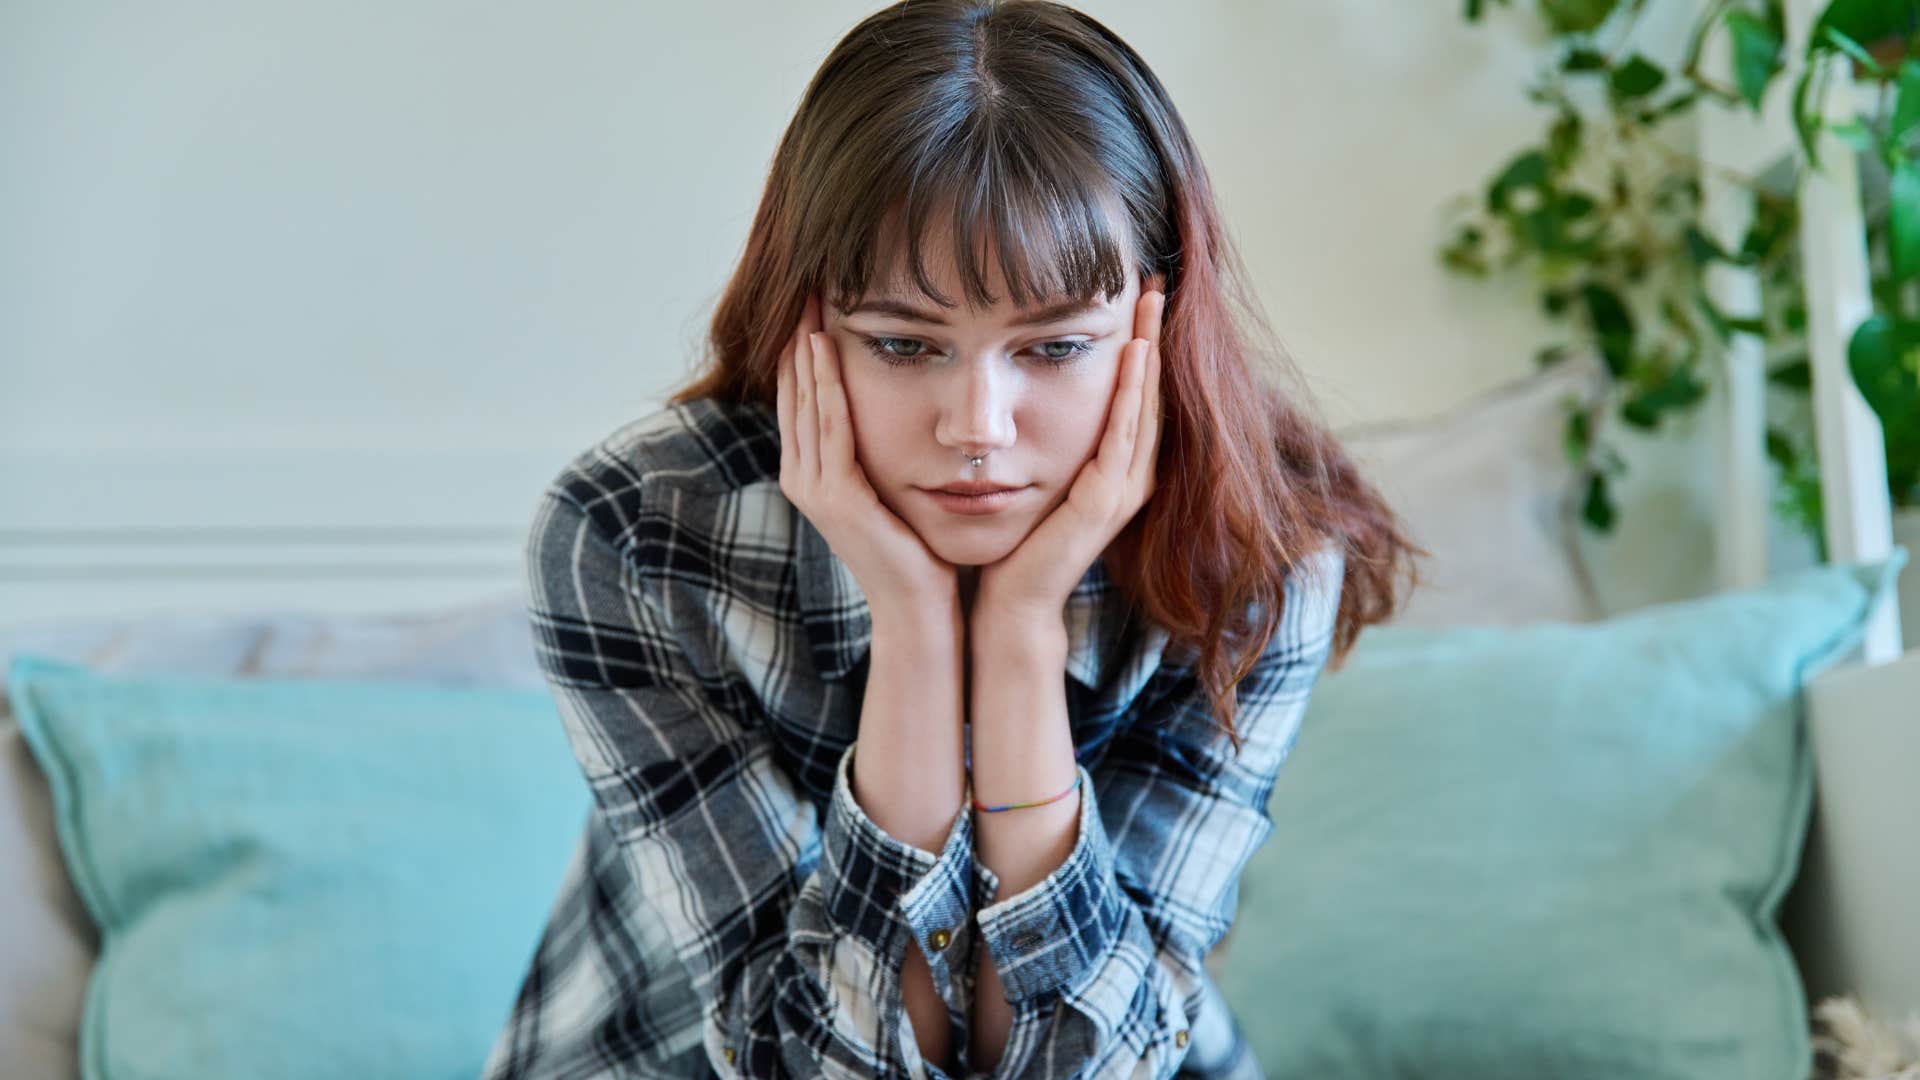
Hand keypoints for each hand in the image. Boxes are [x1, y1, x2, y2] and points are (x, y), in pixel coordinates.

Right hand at [777, 291, 959, 619]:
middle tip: (809, 277)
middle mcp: (802, 475)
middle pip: (794, 388)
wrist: (922, 610)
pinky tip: (827, 347)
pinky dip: (826, 385)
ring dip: (807, 348)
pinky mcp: (835, 498)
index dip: (804, 342)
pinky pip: (829, 428)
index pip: (802, 392)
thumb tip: (902, 397)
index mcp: (813, 470)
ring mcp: (813, 488)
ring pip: (806, 401)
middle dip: (800, 332)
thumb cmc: (919, 548)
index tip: (819, 292)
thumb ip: (882, 445)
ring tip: (812, 298)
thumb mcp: (894, 482)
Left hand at [973, 280, 1165, 626]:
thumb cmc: (1016, 539)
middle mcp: (1131, 476)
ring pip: (1146, 406)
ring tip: (1152, 302)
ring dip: (1150, 351)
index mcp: (1118, 468)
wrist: (1010, 601)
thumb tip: (1024, 381)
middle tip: (1156, 281)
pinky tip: (1134, 355)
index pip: (1138, 394)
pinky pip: (1124, 436)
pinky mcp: (1104, 502)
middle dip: (1155, 334)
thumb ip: (1044, 434)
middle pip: (1152, 391)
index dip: (1143, 343)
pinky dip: (1132, 394)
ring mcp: (1123, 490)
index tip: (1139, 293)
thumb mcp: (1036, 472)